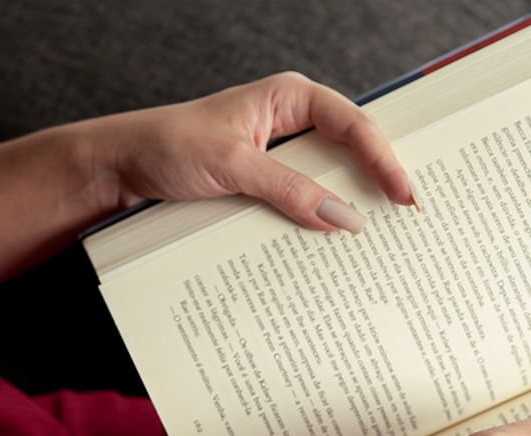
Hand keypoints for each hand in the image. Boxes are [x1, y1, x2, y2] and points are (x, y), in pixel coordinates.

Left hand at [89, 73, 414, 231]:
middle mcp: (289, 122)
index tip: (405, 195)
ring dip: (350, 206)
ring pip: (330, 179)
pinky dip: (319, 220)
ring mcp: (279, 155)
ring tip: (379, 235)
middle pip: (351, 151)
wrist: (123, 168)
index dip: (385, 160)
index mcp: (288, 97)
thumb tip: (343, 219)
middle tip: (408, 217)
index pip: (354, 125)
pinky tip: (332, 243)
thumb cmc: (167, 147)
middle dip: (378, 181)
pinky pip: (305, 200)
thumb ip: (290, 190)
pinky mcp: (267, 184)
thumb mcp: (233, 167)